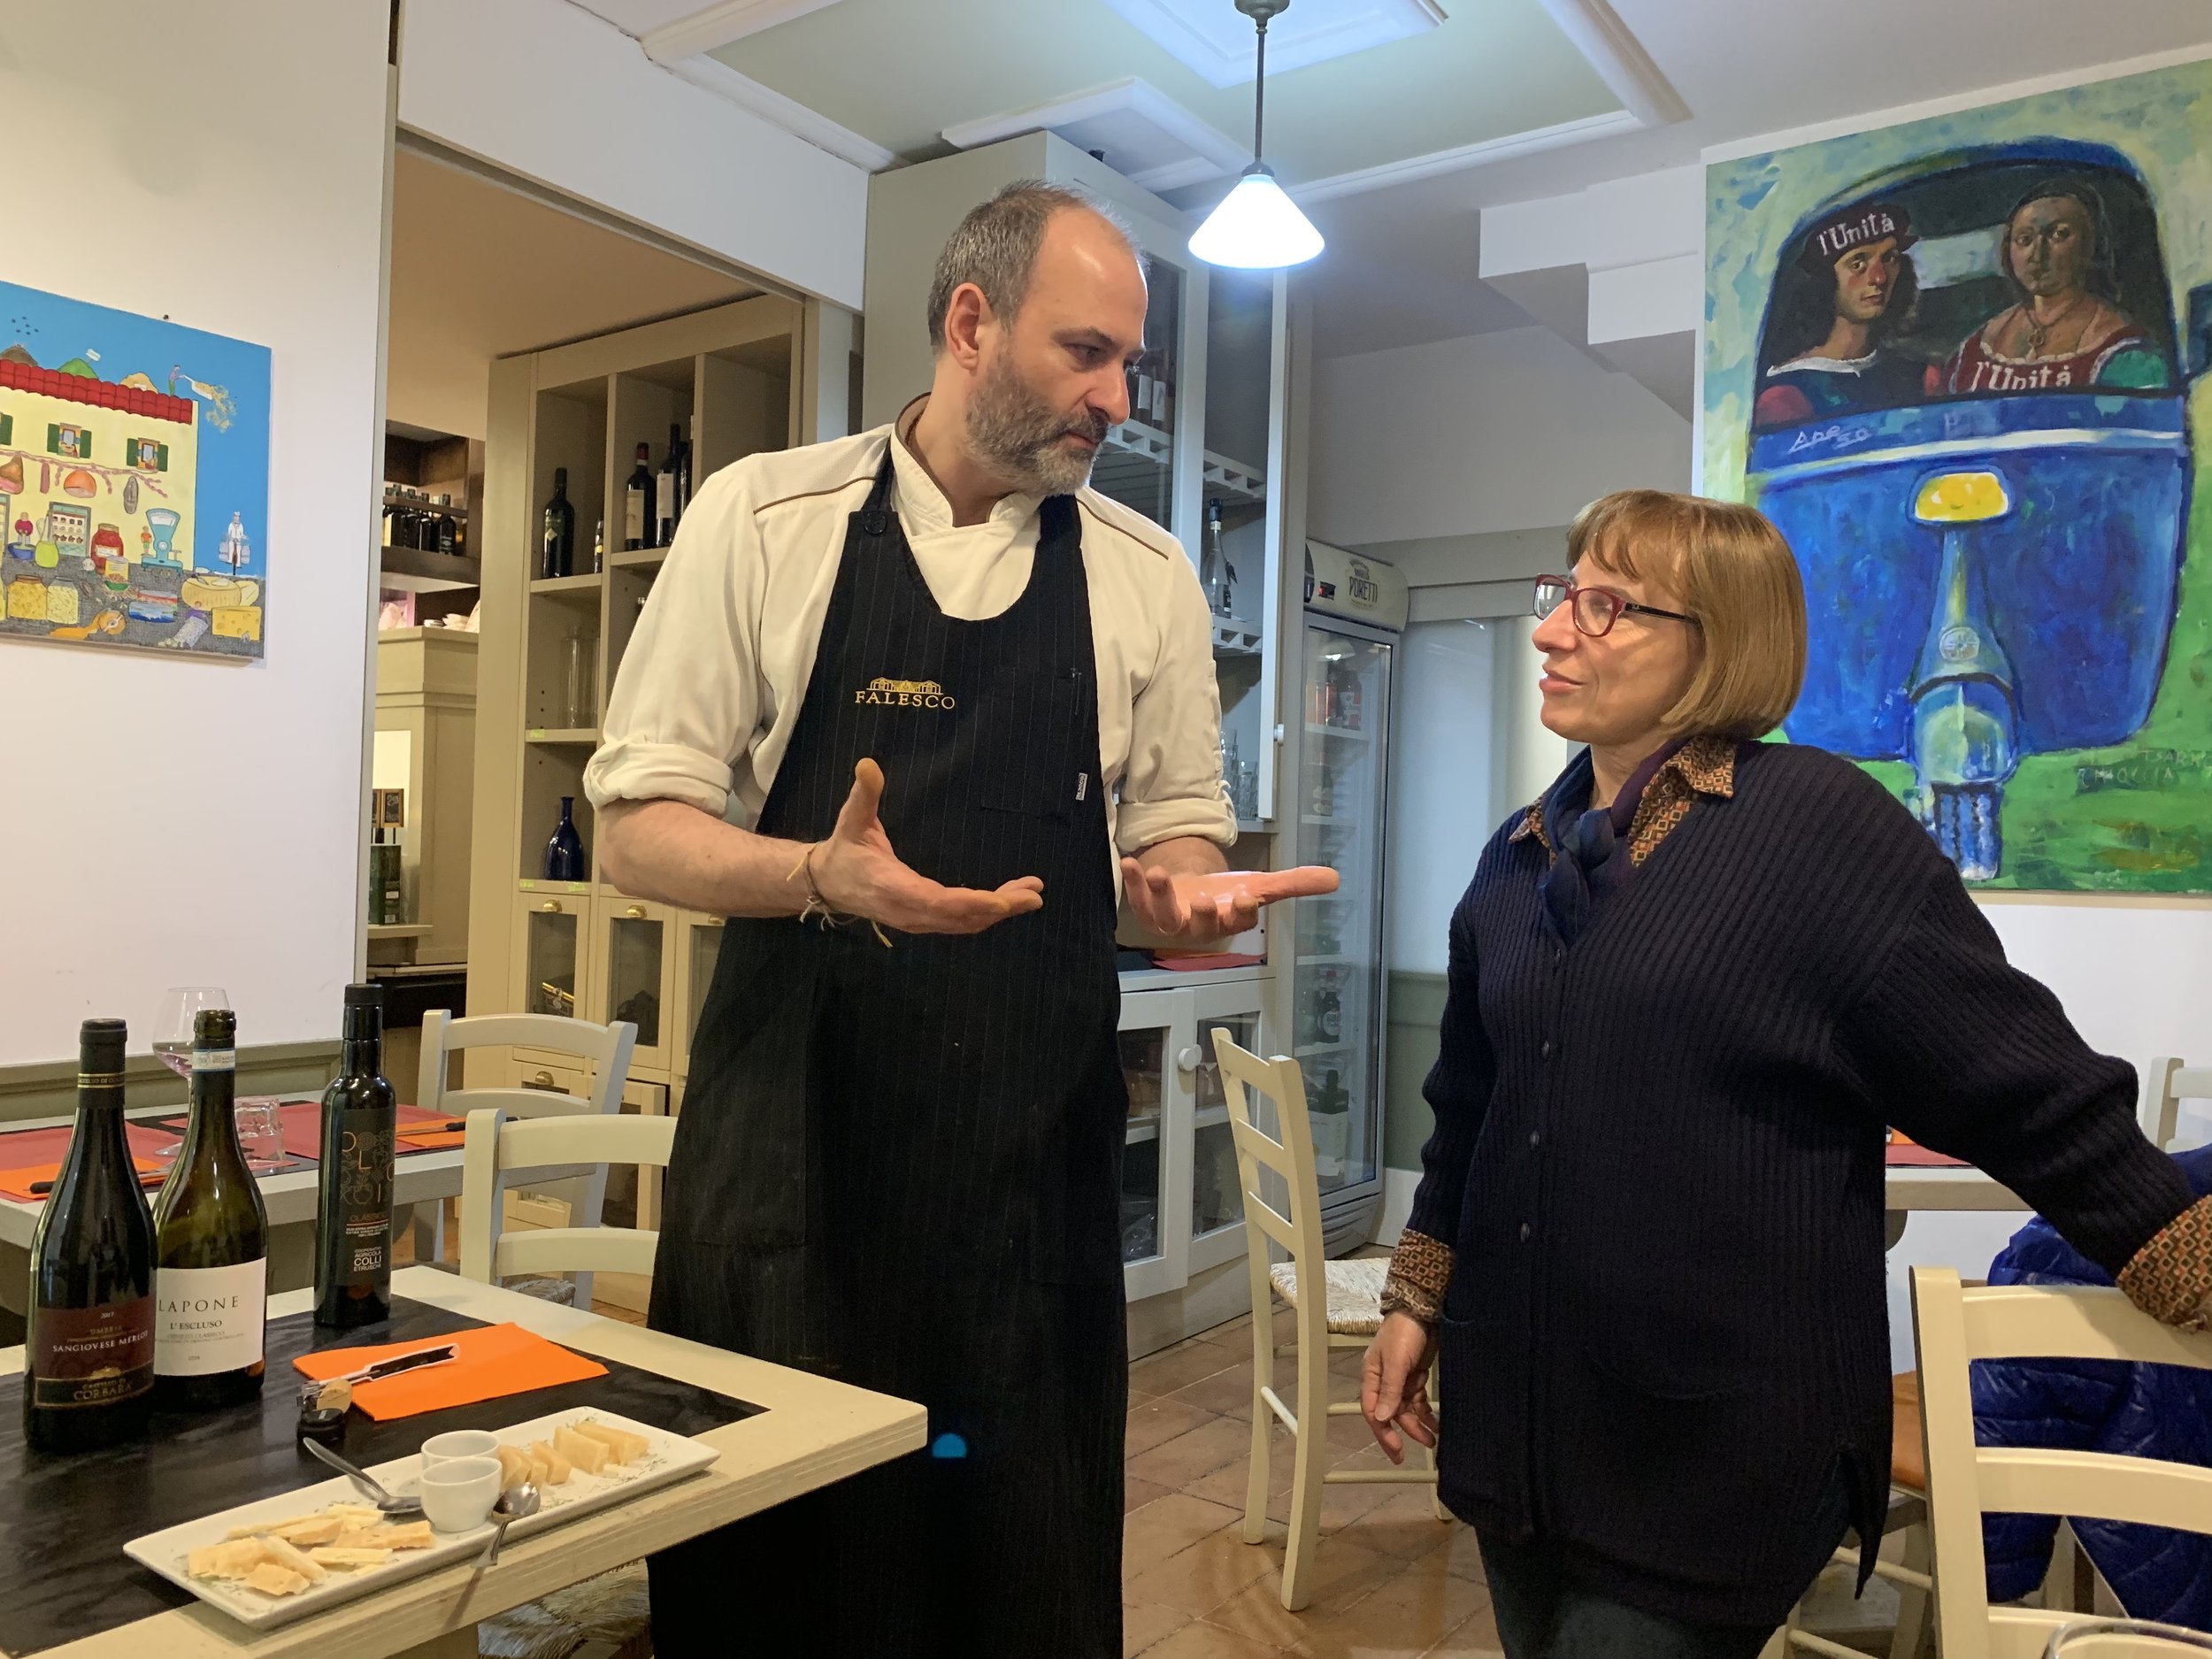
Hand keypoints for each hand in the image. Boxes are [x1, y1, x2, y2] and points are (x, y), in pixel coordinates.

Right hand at [810, 760, 1044, 934]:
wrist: (829, 884)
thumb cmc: (845, 849)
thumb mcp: (851, 819)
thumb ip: (864, 794)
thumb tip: (867, 763)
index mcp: (891, 886)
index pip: (934, 902)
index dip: (968, 904)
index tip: (1000, 901)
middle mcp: (908, 911)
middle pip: (959, 917)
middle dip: (998, 907)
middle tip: (1033, 895)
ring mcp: (919, 920)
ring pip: (965, 923)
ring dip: (1000, 910)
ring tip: (1032, 895)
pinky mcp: (925, 920)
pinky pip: (961, 921)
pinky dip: (988, 912)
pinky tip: (1010, 900)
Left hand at [1119, 863, 1339, 943]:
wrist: (1190, 893)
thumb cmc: (1225, 894)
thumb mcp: (1260, 884)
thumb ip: (1294, 883)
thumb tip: (1336, 878)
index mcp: (1230, 921)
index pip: (1240, 922)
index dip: (1242, 911)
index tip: (1245, 896)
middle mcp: (1201, 927)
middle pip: (1204, 926)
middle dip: (1205, 915)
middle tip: (1205, 900)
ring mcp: (1172, 920)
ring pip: (1166, 917)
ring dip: (1161, 896)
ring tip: (1158, 873)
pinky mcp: (1148, 910)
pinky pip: (1138, 901)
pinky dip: (1133, 883)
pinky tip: (1130, 863)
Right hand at [1361, 1311, 1438, 1464]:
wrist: (1423, 1310)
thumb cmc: (1404, 1333)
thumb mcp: (1396, 1362)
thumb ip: (1389, 1391)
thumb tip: (1381, 1419)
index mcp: (1372, 1377)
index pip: (1373, 1411)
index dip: (1383, 1433)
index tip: (1397, 1451)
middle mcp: (1384, 1381)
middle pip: (1391, 1413)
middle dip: (1403, 1432)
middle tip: (1415, 1452)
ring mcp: (1400, 1379)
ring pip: (1406, 1409)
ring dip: (1418, 1424)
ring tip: (1433, 1440)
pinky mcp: (1415, 1376)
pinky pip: (1418, 1400)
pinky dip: (1426, 1413)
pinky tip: (1435, 1424)